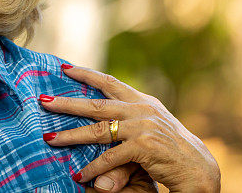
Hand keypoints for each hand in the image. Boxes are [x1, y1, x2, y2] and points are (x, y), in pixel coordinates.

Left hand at [39, 65, 219, 192]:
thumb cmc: (170, 148)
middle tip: (43, 101)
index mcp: (141, 101)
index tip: (64, 67)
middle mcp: (141, 110)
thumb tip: (96, 119)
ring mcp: (142, 127)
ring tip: (49, 139)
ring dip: (71, 136)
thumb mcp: (148, 126)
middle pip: (95, 104)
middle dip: (67, 103)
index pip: (109, 82)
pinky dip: (94, 167)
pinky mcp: (144, 147)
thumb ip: (125, 119)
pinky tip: (79, 174)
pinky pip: (111, 157)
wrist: (198, 168)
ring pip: (98, 130)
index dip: (86, 74)